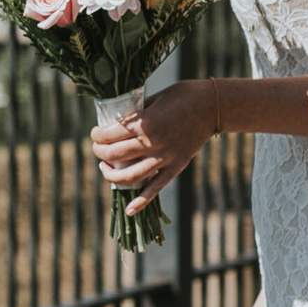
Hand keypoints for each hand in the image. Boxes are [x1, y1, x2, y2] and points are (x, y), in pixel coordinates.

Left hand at [88, 80, 214, 214]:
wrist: (213, 107)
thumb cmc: (182, 96)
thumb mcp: (154, 99)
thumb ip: (136, 113)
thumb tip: (116, 122)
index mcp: (145, 123)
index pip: (110, 134)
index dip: (97, 135)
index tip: (94, 133)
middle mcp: (153, 143)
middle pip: (116, 154)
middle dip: (99, 152)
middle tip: (96, 147)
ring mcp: (165, 158)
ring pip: (131, 176)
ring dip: (112, 175)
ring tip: (105, 168)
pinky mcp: (176, 167)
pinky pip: (156, 188)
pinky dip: (141, 202)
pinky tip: (128, 210)